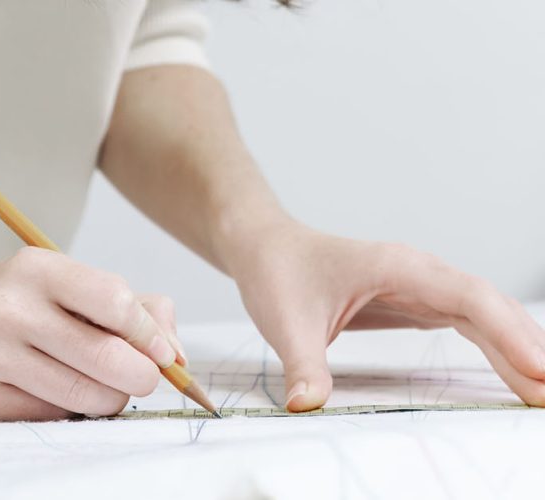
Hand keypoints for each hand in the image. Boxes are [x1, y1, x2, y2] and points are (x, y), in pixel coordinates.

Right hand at [0, 247, 183, 420]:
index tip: (165, 353)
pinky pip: (53, 416)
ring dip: (111, 398)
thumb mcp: (61, 284)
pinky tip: (60, 392)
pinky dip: (72, 411)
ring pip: (85, 395)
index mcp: (38, 269)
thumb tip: (174, 348)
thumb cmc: (10, 303)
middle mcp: (10, 308)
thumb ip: (128, 305)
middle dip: (142, 376)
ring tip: (103, 385)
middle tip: (144, 377)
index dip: (150, 334)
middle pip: (106, 357)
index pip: (114, 300)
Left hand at [232, 223, 544, 411]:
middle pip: (488, 305)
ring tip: (541, 391)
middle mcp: (418, 272)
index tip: (538, 371)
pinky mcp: (412, 300)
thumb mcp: (286, 322)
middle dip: (525, 347)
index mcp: (398, 267)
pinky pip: (465, 321)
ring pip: (483, 313)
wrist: (265, 249)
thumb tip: (306, 406)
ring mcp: (418, 284)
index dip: (508, 334)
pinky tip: (512, 369)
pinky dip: (492, 345)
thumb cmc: (277, 274)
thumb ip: (302, 364)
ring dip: (516, 348)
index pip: (469, 298)